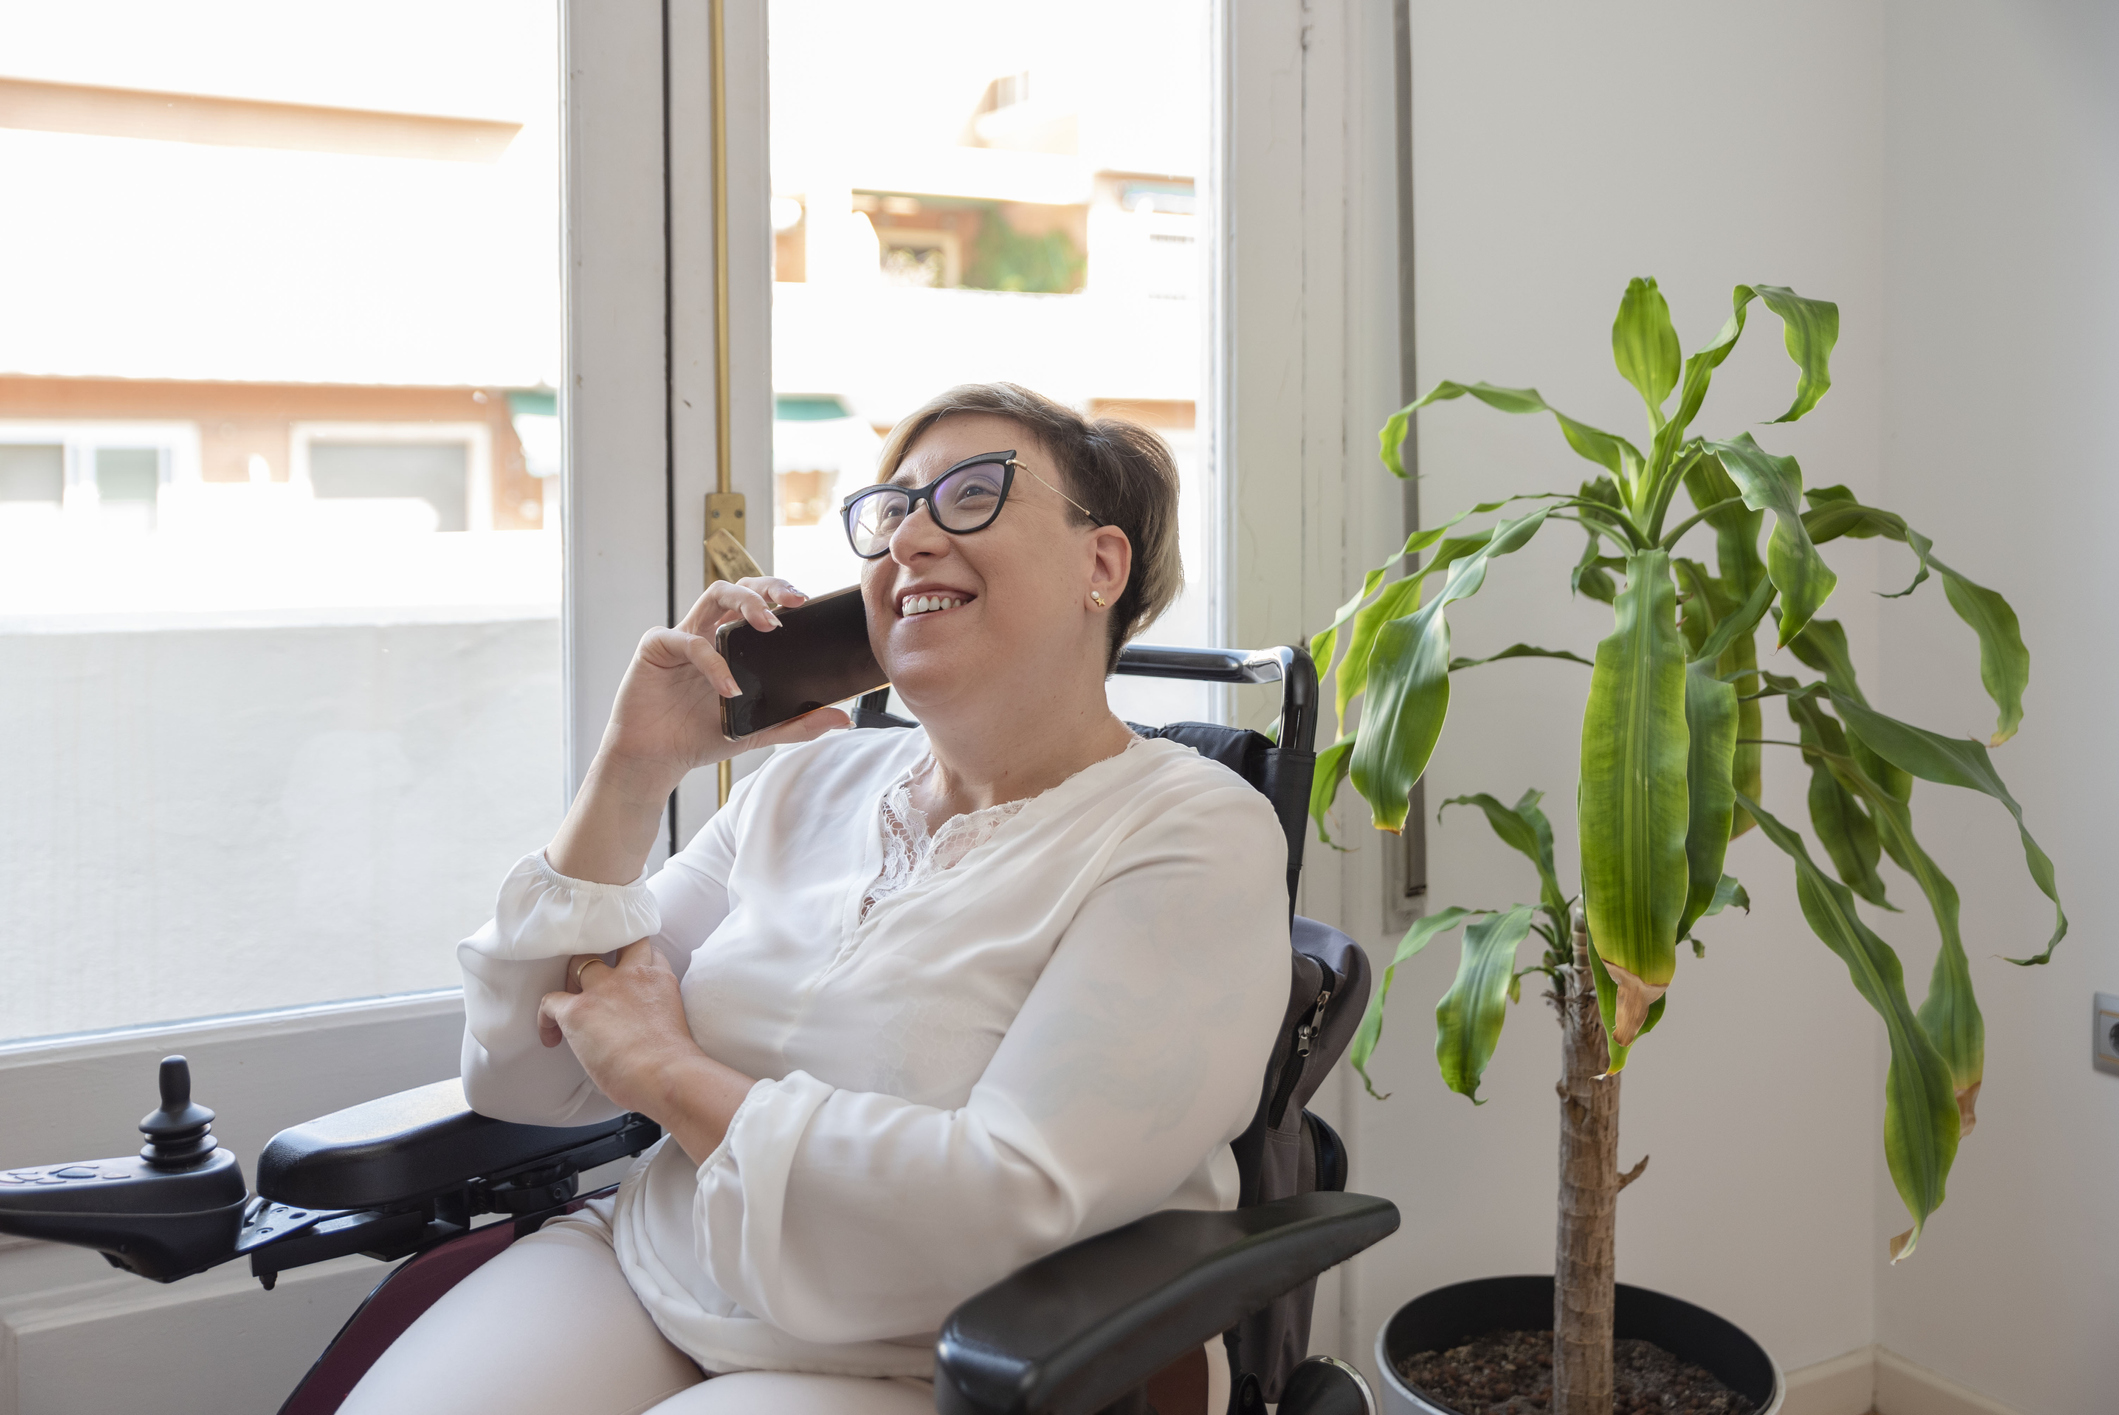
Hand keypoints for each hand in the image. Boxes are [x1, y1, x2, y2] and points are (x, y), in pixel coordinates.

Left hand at [538, 940, 756, 1163]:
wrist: (666, 1074)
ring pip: (578, 962)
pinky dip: (546, 1018)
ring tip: (568, 1000)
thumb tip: (641, 1034)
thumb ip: (657, 1012)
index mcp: (659, 978)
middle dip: (601, 953)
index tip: (627, 975)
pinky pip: (550, 1002)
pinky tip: (552, 1037)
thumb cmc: (676, 1064)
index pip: (646, 951)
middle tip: (591, 977)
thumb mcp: (674, 1022)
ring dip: (571, 978)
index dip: (633, 960)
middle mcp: (632, 974)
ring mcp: (603, 989)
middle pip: (613, 943)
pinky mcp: (578, 1010)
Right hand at [597, 578, 851, 789]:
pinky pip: (688, 640)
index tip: (806, 601)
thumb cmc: (700, 738)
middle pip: (738, 587)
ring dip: (745, 604)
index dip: (780, 594)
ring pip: (714, 595)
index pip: (758, 604)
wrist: (656, 760)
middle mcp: (708, 632)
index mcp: (730, 644)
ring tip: (768, 625)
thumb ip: (797, 724)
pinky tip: (728, 687)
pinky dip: (712, 662)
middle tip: (792, 602)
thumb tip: (844, 719)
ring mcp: (682, 635)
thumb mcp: (758, 730)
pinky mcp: (657, 646)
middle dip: (767, 587)